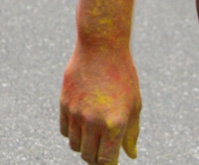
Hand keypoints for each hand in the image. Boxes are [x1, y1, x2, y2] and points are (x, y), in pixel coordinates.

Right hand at [59, 42, 141, 162]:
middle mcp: (93, 121)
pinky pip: (64, 130)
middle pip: (88, 157)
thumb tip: (131, 156)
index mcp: (114, 124)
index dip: (108, 164)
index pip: (105, 161)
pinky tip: (82, 123)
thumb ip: (131, 133)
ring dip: (84, 145)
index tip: (110, 160)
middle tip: (102, 149)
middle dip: (96, 158)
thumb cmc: (123, 75)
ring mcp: (76, 112)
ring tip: (93, 134)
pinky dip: (72, 132)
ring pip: (75, 145)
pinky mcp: (64, 103)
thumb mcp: (134, 105)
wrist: (101, 46)